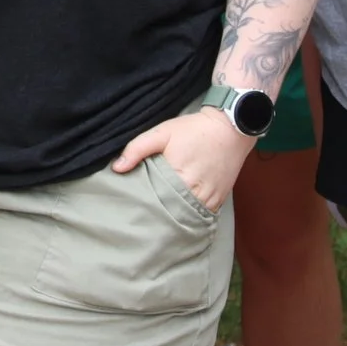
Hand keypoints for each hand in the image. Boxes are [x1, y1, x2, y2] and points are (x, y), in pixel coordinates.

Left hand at [112, 108, 253, 212]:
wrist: (230, 128)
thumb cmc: (193, 130)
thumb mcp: (162, 133)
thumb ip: (137, 149)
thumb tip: (117, 168)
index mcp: (179, 178)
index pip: (156, 201)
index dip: (145, 204)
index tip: (134, 205)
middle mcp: (197, 193)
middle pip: (172, 213)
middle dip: (159, 213)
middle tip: (144, 214)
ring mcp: (211, 198)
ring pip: (189, 217)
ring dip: (176, 215)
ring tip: (161, 215)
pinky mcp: (220, 199)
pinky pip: (203, 214)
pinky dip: (193, 214)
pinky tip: (181, 212)